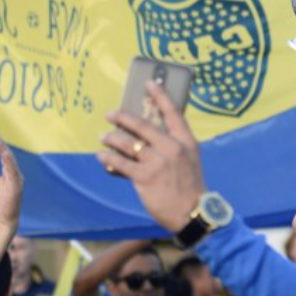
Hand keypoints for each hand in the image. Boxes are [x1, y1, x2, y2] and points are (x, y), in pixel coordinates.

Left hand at [0, 134, 23, 232]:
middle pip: (8, 157)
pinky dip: (9, 163)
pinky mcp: (16, 187)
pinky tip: (4, 155)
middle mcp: (14, 175)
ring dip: (4, 151)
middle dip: (1, 145)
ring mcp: (16, 180)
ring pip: (11, 162)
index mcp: (9, 174)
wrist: (1, 220)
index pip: (5, 157)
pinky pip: (13, 173)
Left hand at [97, 81, 206, 232]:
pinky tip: (102, 157)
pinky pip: (120, 163)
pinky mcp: (144, 177)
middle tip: (111, 114)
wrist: (193, 212)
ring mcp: (157, 162)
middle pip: (143, 125)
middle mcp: (172, 147)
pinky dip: (108, 159)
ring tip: (104, 138)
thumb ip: (172, 146)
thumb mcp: (190, 159)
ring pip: (128, 143)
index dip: (160, 95)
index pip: (173, 112)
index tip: (148, 83)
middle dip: (123, 117)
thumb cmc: (190, 186)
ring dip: (112, 138)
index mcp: (186, 141)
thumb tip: (145, 137)